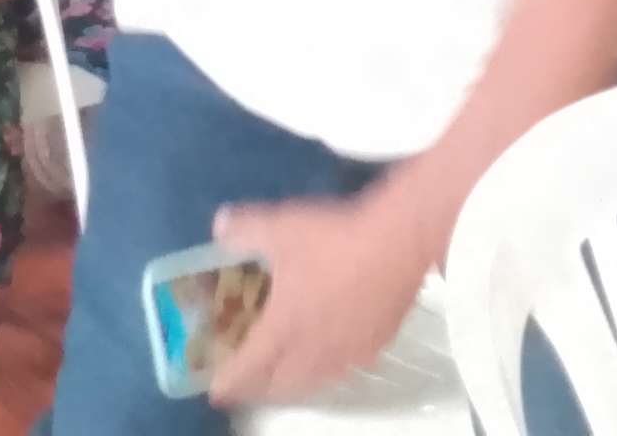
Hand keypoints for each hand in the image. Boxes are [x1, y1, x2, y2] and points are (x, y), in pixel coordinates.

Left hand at [203, 191, 434, 406]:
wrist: (400, 243)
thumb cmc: (336, 240)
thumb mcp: (281, 227)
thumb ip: (245, 229)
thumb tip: (220, 226)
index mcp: (283, 329)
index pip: (248, 369)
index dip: (229, 382)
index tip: (216, 390)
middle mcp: (313, 350)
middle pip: (280, 384)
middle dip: (259, 386)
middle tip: (248, 377)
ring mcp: (347, 352)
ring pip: (313, 380)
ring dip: (292, 381)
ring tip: (284, 372)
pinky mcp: (375, 345)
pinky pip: (344, 368)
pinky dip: (326, 368)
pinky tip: (329, 354)